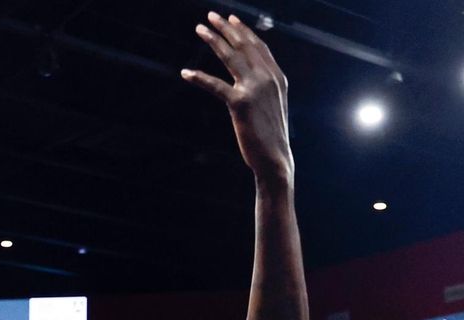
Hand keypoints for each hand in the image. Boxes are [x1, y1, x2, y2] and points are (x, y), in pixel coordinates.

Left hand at [181, 12, 292, 180]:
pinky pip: (215, 86)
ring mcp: (255, 89)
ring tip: (200, 29)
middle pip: (243, 46)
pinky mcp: (240, 103)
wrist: (276, 159)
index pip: (258, 47)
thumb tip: (254, 76)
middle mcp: (268, 78)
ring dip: (213, 40)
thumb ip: (265, 87)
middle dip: (226, 29)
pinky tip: (185, 72)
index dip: (243, 31)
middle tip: (211, 16)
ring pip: (230, 58)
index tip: (230, 19)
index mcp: (277, 77)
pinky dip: (199, 78)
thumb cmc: (271, 136)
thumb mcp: (273, 105)